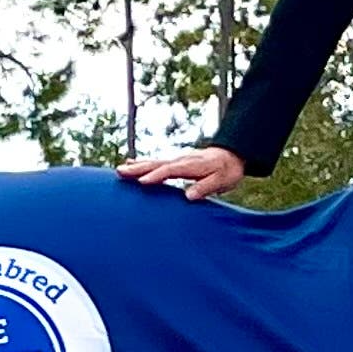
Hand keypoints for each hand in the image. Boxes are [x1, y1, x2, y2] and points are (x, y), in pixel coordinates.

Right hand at [118, 145, 247, 200]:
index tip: (141, 182)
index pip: (170, 170)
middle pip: (157, 164)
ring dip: (137, 166)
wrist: (232, 155)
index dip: (156, 176)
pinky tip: (132, 163)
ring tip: (120, 170)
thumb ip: (205, 188)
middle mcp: (181, 160)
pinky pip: (157, 163)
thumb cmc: (227, 170)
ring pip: (154, 162)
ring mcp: (177, 160)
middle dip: (139, 169)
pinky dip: (143, 163)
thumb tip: (189, 196)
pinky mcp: (176, 163)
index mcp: (191, 165)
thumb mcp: (221, 181)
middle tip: (121, 172)